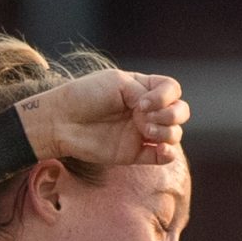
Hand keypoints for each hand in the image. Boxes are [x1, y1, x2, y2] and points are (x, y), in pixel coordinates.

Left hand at [25, 69, 188, 170]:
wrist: (61, 121)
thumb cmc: (85, 95)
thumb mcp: (117, 83)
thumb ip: (144, 93)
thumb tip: (158, 113)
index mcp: (143, 89)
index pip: (172, 89)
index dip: (166, 96)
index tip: (142, 102)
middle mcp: (146, 110)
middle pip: (180, 111)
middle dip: (172, 115)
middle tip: (146, 118)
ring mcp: (141, 132)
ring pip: (174, 134)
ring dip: (168, 132)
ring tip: (146, 131)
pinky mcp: (135, 153)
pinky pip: (163, 157)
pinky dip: (169, 153)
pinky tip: (161, 149)